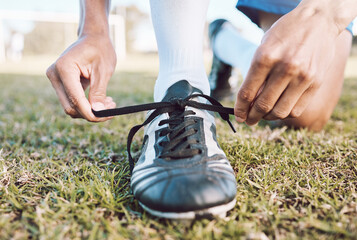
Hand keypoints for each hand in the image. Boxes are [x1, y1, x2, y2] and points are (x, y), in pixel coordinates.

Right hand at [46, 34, 116, 121]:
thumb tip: (98, 112)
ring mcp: (56, 80)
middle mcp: (55, 75)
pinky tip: (102, 100)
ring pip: (71, 106)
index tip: (108, 116)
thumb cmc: (100, 49)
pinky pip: (72, 101)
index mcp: (64, 69)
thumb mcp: (103, 71)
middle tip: (112, 110)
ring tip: (109, 102)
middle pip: (71, 107)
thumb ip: (99, 92)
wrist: (93, 37)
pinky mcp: (61, 83)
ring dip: (89, 110)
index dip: (91, 113)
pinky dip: (87, 105)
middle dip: (91, 113)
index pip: (75, 100)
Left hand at [234, 5, 339, 124]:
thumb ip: (257, 74)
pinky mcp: (316, 83)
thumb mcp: (264, 47)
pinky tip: (279, 109)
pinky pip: (296, 109)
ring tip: (264, 114)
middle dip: (252, 117)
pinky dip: (284, 114)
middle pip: (263, 105)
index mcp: (266, 57)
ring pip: (280, 112)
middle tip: (249, 120)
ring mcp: (303, 77)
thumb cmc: (285, 33)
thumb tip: (250, 103)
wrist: (318, 19)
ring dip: (268, 118)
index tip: (238, 116)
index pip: (247, 93)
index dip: (240, 109)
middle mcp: (285, 68)